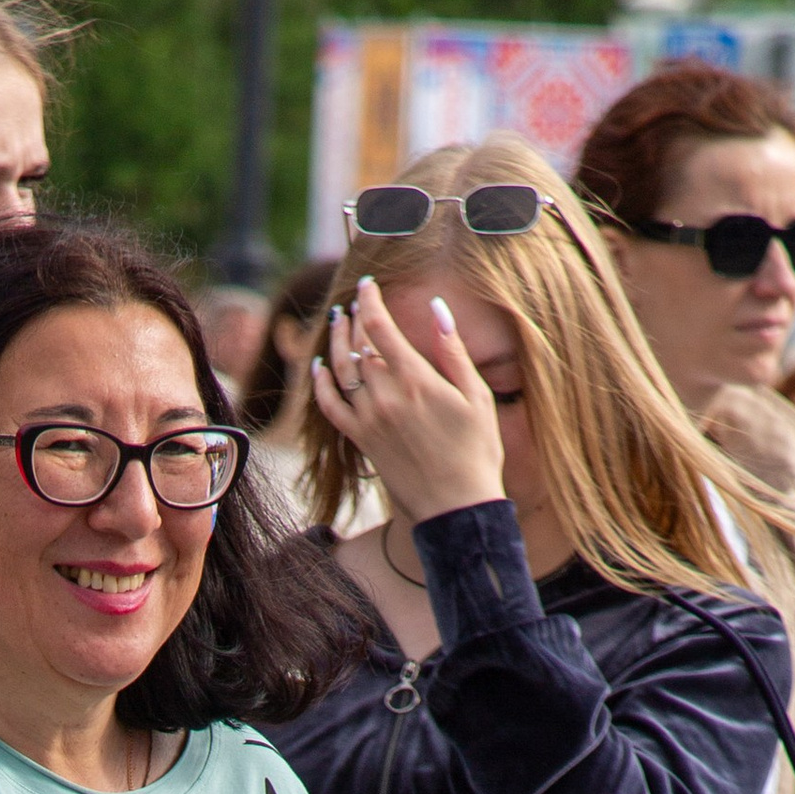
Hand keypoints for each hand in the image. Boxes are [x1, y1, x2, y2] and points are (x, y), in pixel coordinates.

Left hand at [311, 280, 504, 525]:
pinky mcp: (362, 442)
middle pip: (358, 346)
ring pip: (341, 371)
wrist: (456, 508)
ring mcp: (369, 421)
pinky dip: (321, 386)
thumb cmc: (476, 451)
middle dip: (355, 319)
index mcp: (415, 380)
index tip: (368, 285)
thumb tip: (436, 308)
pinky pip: (331, 408)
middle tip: (355, 303)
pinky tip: (318, 368)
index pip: (380, 327)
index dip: (370, 301)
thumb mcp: (476, 395)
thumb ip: (453, 351)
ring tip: (337, 323)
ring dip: (336, 343)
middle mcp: (385, 398)